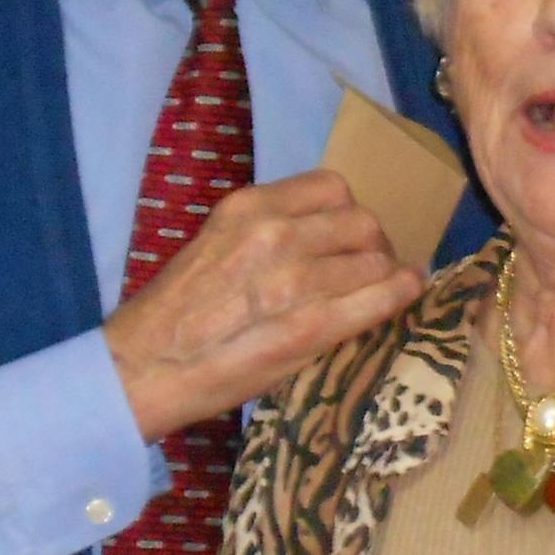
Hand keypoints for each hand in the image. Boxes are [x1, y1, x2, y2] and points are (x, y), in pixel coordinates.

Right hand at [103, 172, 420, 440]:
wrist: (145, 367)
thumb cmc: (175, 313)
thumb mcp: (214, 246)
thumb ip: (264, 234)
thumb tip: (317, 236)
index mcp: (249, 208)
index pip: (331, 188)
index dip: (349, 211)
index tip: (348, 232)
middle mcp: (275, 233)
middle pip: (361, 221)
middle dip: (372, 243)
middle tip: (368, 265)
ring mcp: (295, 279)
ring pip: (375, 259)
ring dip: (385, 272)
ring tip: (382, 287)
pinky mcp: (311, 325)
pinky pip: (378, 298)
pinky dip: (402, 292)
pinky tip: (408, 291)